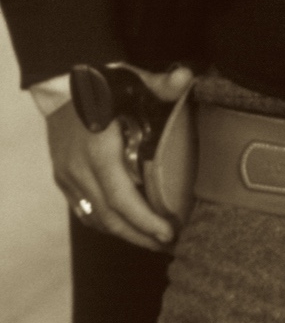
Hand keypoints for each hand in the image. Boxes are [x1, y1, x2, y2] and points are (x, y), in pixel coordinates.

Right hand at [47, 63, 192, 251]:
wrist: (60, 85)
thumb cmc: (102, 84)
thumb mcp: (133, 80)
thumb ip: (162, 83)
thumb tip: (187, 78)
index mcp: (98, 150)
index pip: (121, 198)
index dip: (145, 220)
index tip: (169, 233)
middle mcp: (78, 169)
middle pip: (109, 217)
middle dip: (139, 235)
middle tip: (168, 245)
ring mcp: (67, 176)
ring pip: (94, 217)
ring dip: (124, 233)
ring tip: (153, 240)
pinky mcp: (63, 178)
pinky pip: (83, 210)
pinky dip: (106, 222)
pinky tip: (127, 226)